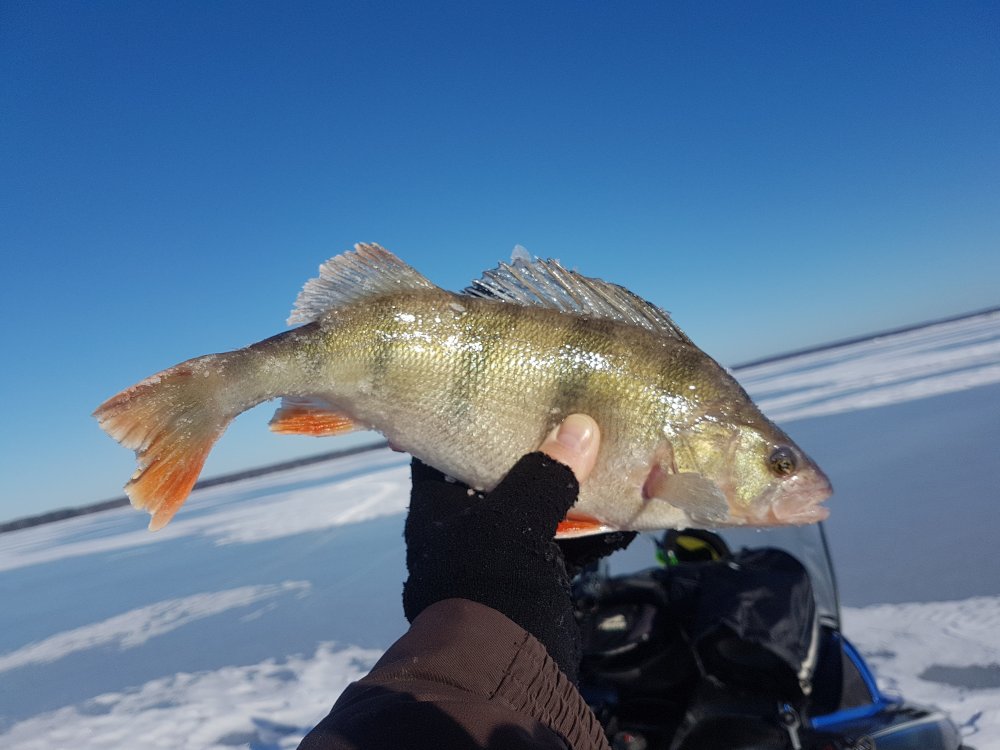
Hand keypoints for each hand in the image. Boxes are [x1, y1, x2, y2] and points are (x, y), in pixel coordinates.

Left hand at [402, 415, 632, 681]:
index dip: (468, 416)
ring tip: (601, 445)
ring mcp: (499, 551)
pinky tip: (620, 503)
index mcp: (439, 505)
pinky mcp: (532, 575)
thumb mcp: (514, 520)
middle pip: (497, 471)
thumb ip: (546, 473)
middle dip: (533, 447)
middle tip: (564, 407)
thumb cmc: (490, 581)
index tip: (499, 387)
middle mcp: (464, 523)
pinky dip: (588, 523)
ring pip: (535, 504)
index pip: (444, 445)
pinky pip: (561, 537)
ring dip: (567, 484)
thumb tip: (581, 426)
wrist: (507, 667)